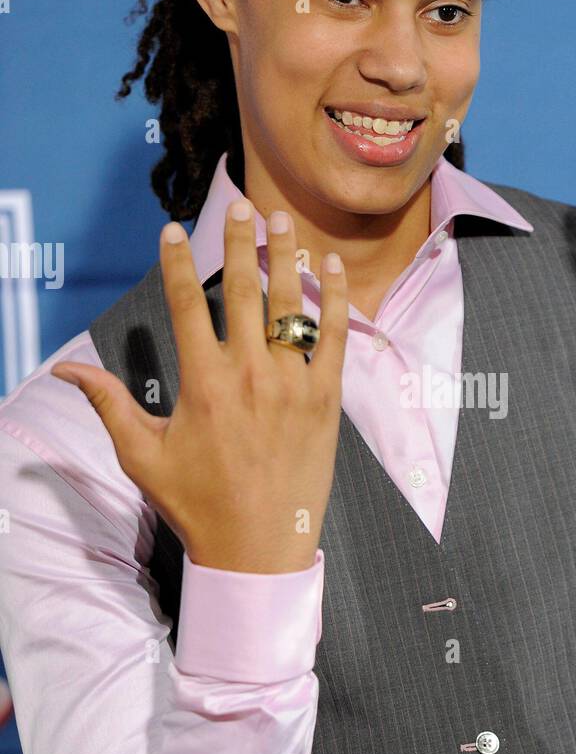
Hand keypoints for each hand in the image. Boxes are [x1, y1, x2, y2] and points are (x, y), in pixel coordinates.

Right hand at [51, 198, 347, 573]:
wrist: (260, 549)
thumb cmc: (198, 505)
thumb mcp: (142, 455)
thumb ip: (108, 405)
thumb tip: (64, 372)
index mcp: (203, 383)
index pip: (189, 304)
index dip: (179, 261)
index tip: (173, 229)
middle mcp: (250, 375)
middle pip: (244, 290)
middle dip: (240, 240)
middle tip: (240, 204)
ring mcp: (293, 384)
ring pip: (290, 306)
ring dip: (287, 256)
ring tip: (283, 218)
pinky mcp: (326, 399)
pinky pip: (333, 338)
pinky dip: (333, 300)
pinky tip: (330, 267)